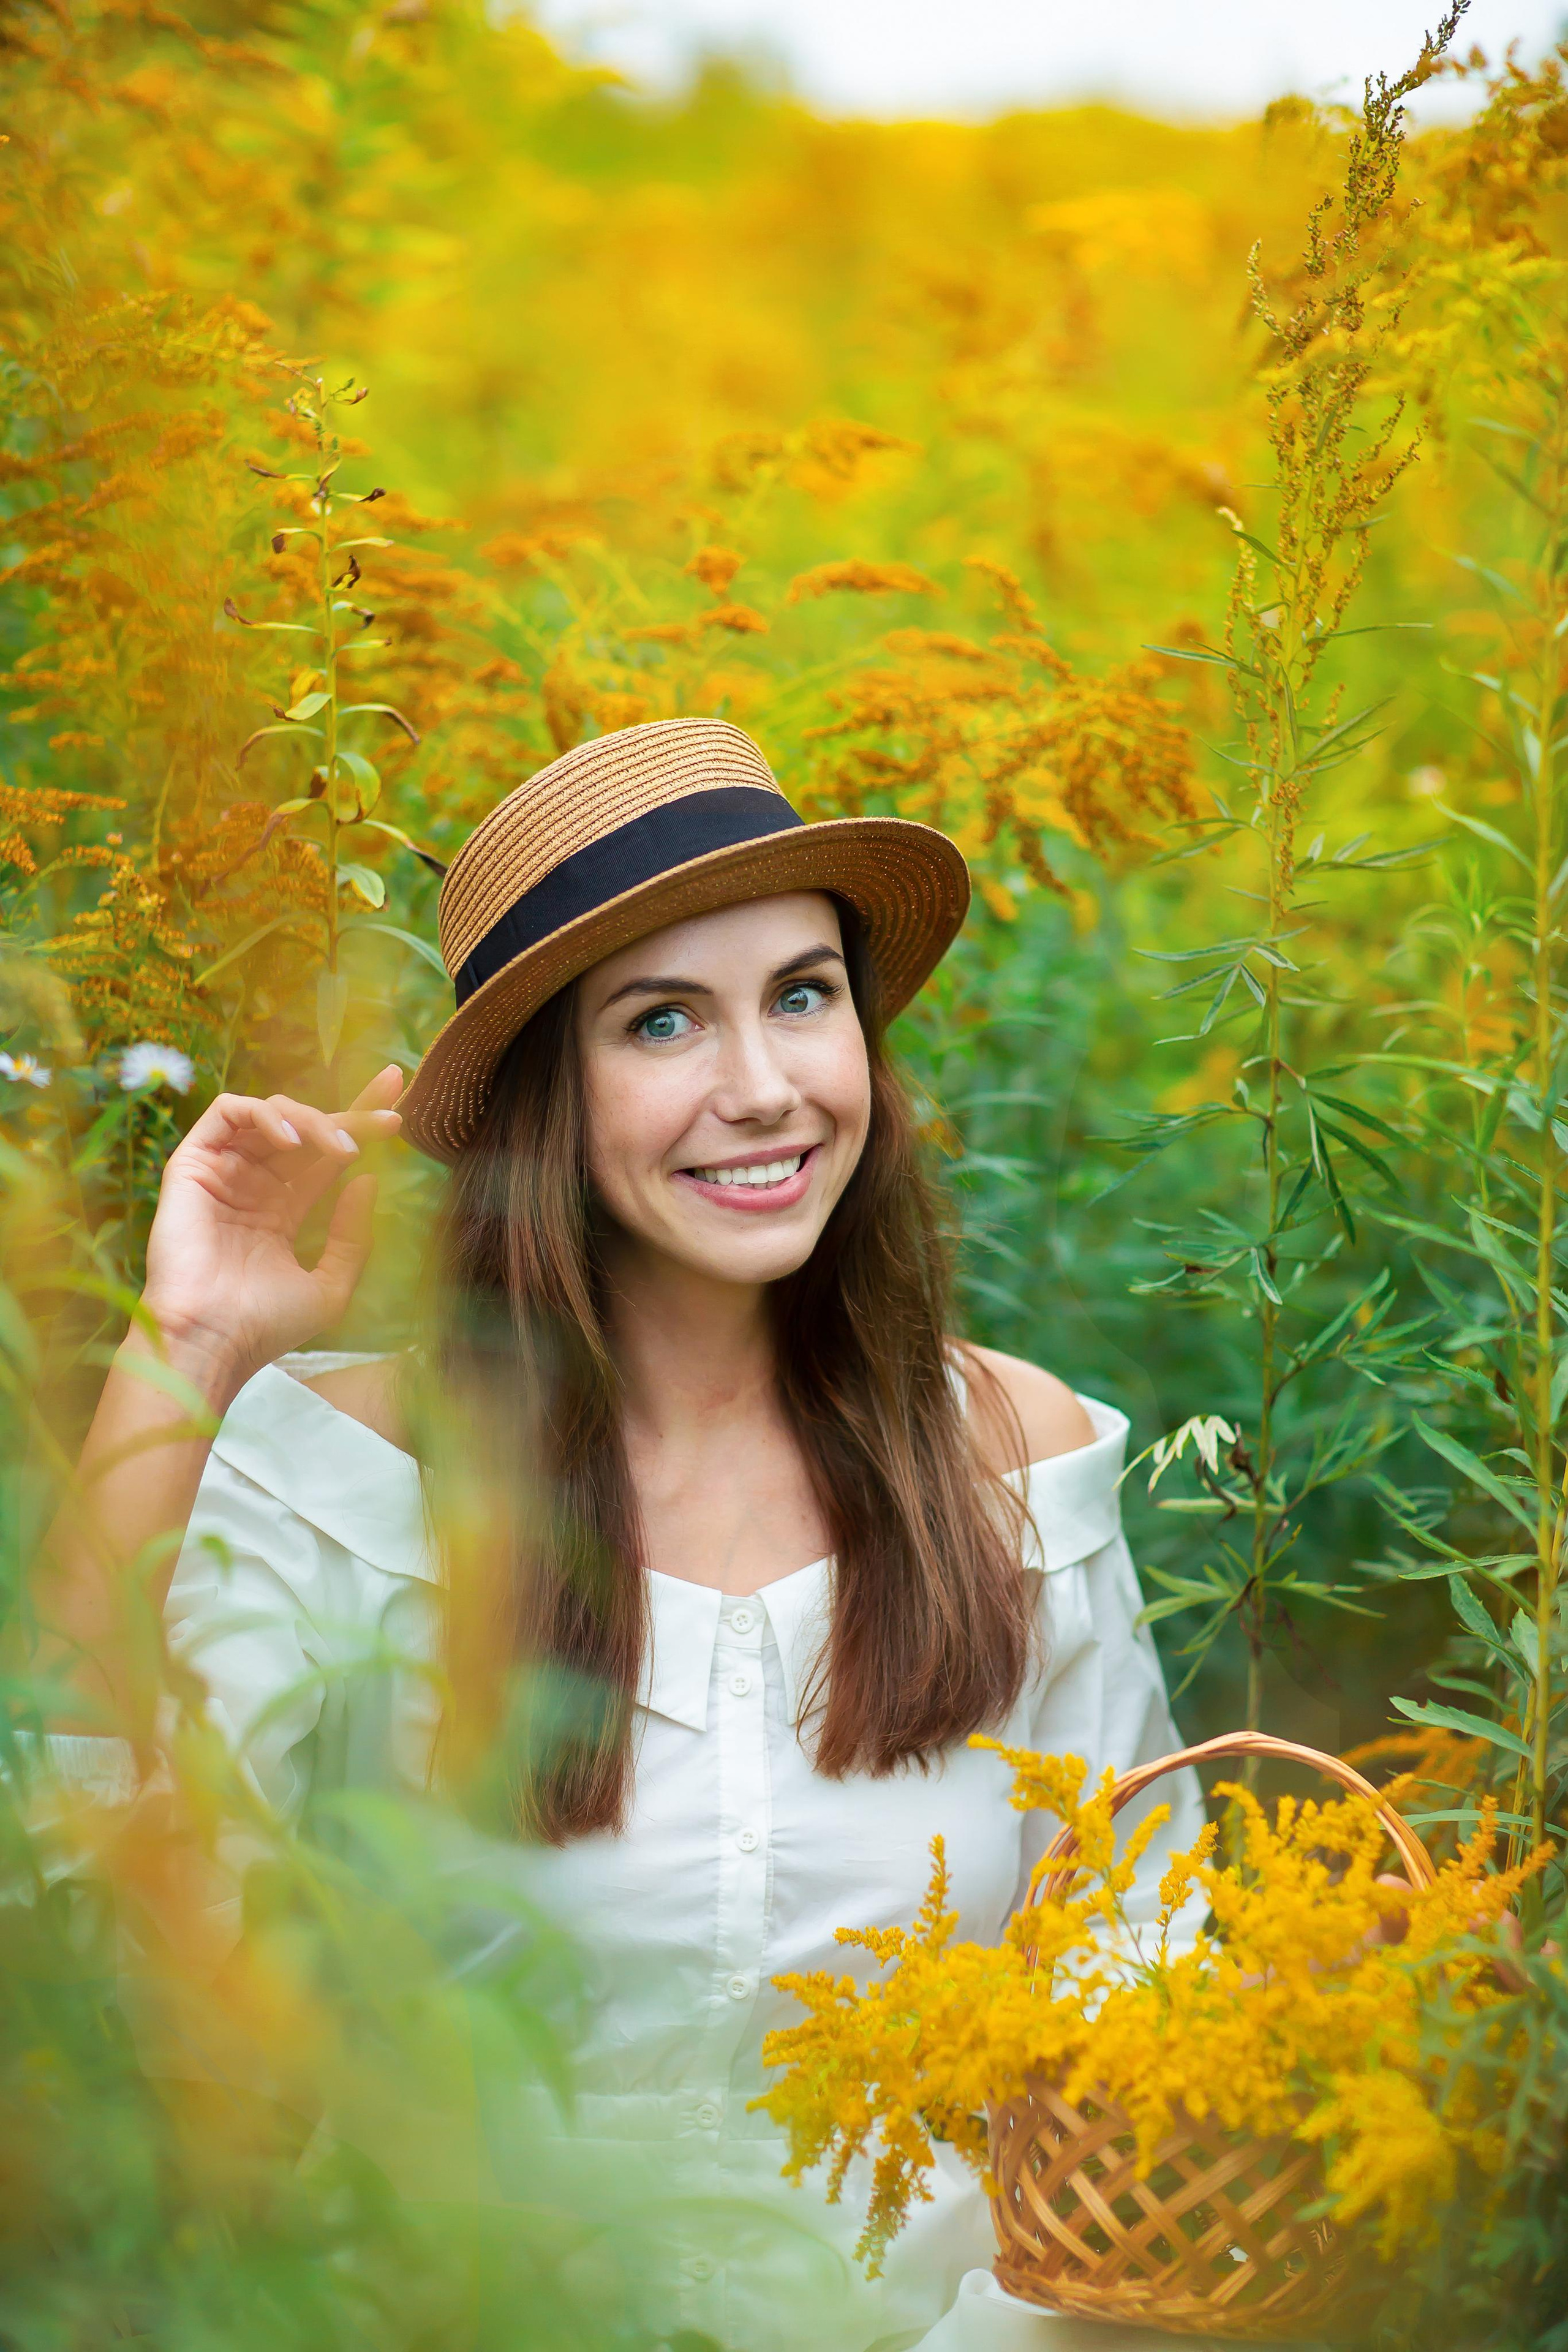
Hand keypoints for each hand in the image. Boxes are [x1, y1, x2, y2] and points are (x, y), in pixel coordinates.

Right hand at [137, 1064, 403, 1403]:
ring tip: (342, 1149)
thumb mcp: (330, 1285)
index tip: (398, 1114)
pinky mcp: (192, 1164)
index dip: (359, 1128)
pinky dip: (265, 1114)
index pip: (324, 1157)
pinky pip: (227, 1112)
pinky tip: (293, 1142)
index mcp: (281, 1211)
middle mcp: (252, 1185)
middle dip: (351, 1113)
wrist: (214, 1340)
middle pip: (305, 1129)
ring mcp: (223, 1172)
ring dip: (314, 1121)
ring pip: (272, 1114)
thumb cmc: (264, 1326)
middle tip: (390, 1113)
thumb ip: (353, 1236)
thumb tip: (369, 1180)